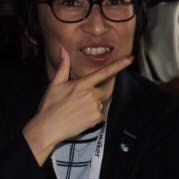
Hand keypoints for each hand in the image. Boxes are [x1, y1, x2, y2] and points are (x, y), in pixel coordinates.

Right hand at [23, 48, 132, 165]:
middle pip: (104, 91)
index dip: (119, 65)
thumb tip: (63, 50)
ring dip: (94, 105)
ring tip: (78, 110)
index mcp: (82, 84)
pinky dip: (93, 116)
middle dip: (97, 93)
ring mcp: (95, 107)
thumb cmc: (50, 106)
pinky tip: (81, 117)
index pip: (104, 72)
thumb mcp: (55, 83)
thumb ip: (63, 66)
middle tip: (81, 101)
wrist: (48, 128)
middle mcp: (91, 94)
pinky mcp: (96, 119)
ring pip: (102, 103)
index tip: (130, 59)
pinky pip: (100, 115)